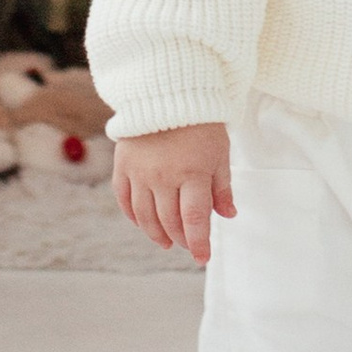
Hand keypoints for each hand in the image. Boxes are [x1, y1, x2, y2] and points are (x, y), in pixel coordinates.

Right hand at [112, 120, 235, 263]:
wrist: (167, 92)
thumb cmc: (200, 123)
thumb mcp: (220, 152)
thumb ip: (222, 186)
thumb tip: (228, 215)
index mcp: (192, 173)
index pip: (195, 220)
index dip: (199, 243)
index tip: (203, 259)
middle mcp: (163, 176)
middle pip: (169, 221)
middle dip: (181, 239)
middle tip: (188, 244)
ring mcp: (140, 172)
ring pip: (145, 216)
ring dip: (156, 233)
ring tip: (167, 242)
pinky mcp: (123, 165)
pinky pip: (124, 199)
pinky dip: (133, 216)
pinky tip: (142, 223)